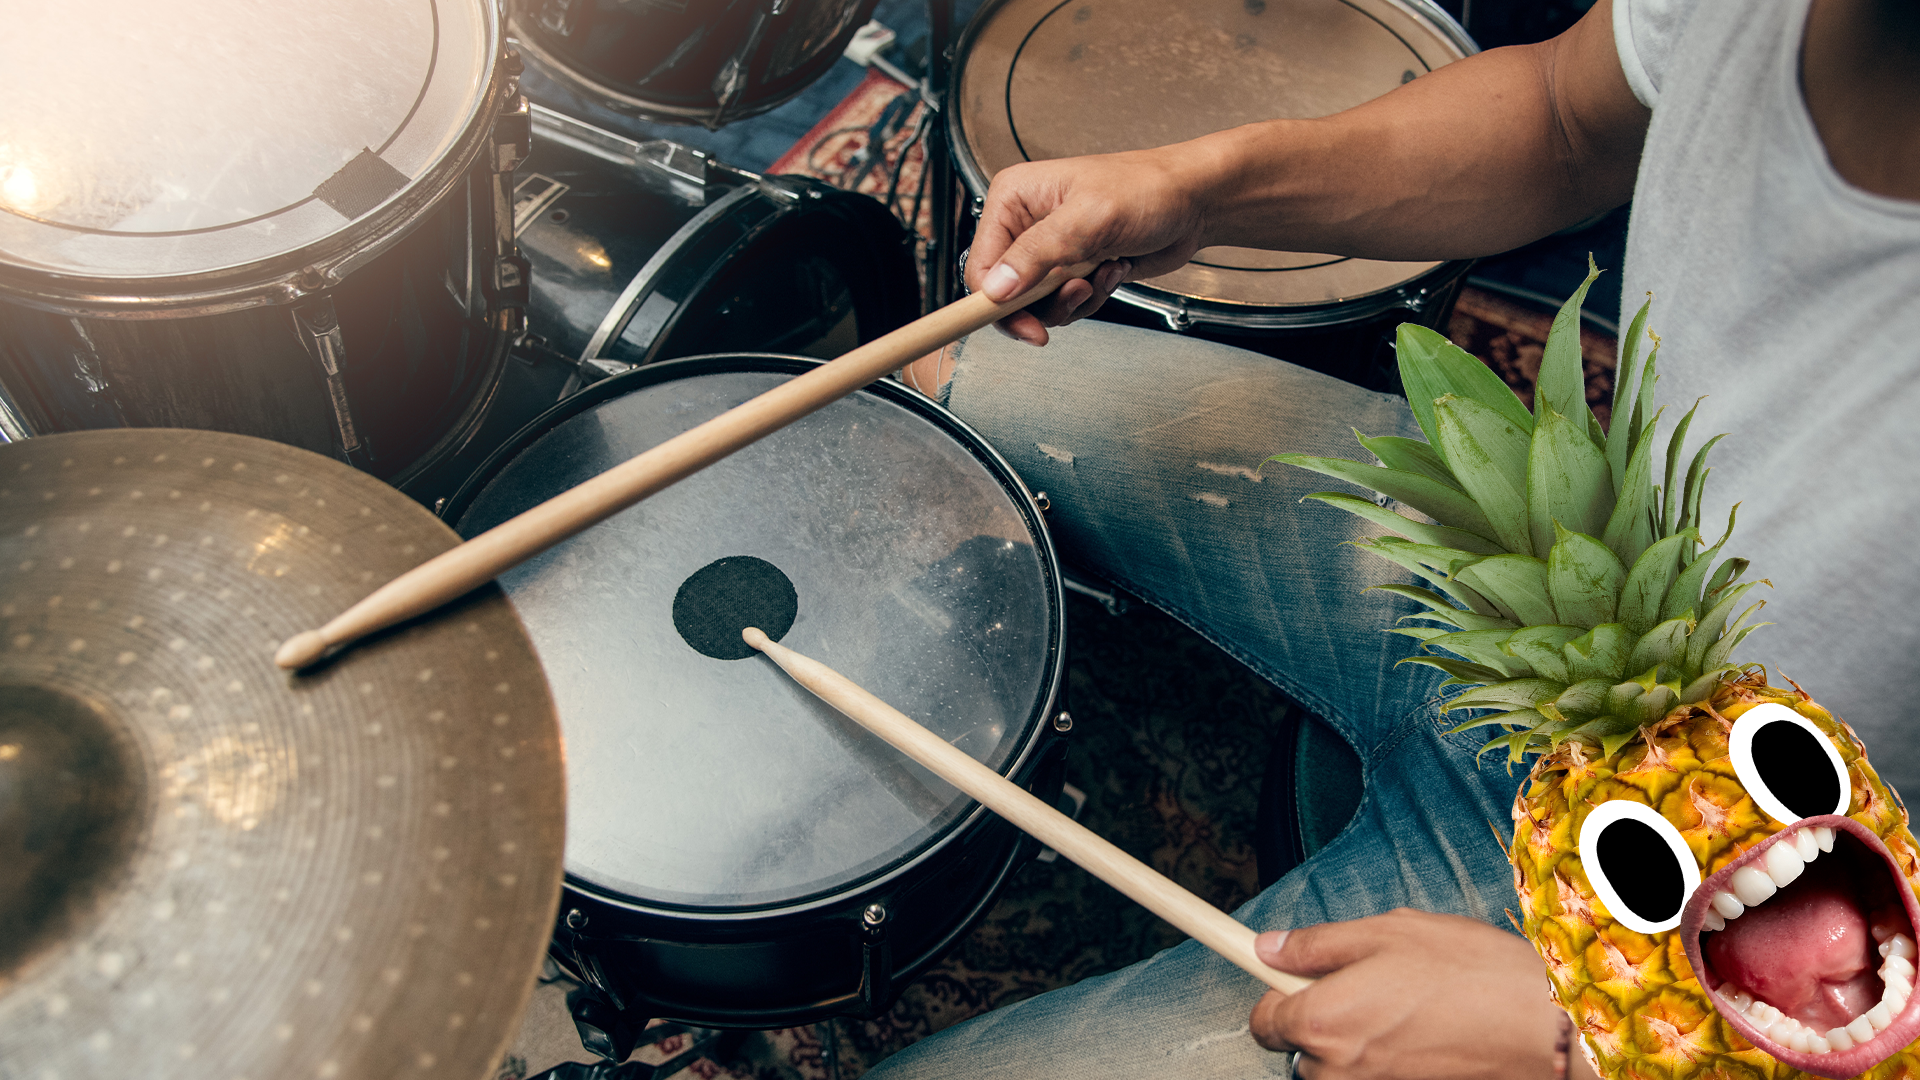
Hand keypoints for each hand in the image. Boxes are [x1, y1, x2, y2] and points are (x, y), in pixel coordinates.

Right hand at [967, 144, 1216, 343]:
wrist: (1193, 201)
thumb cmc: (1148, 189)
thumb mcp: (1089, 219)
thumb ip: (1039, 254)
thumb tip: (997, 287)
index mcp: (1014, 199)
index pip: (981, 266)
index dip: (996, 302)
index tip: (1023, 325)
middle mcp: (1025, 225)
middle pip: (1004, 292)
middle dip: (1042, 303)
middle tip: (1075, 294)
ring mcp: (1049, 250)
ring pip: (1035, 305)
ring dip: (1072, 302)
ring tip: (1099, 275)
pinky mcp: (1072, 270)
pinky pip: (1065, 305)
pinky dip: (1090, 299)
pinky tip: (1111, 271)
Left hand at [1249, 908, 1582, 1079]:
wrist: (1547, 1029)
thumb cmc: (1472, 975)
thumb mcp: (1386, 933)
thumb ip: (1316, 945)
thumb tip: (1269, 947)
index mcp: (1321, 1022)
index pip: (1263, 1024)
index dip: (1276, 997)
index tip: (1292, 981)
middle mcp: (1339, 1071)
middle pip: (1304, 1052)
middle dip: (1326, 1021)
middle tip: (1372, 985)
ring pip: (1343, 1069)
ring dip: (1361, 1043)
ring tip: (1409, 1007)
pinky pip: (1380, 1078)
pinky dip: (1394, 1058)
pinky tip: (1428, 1033)